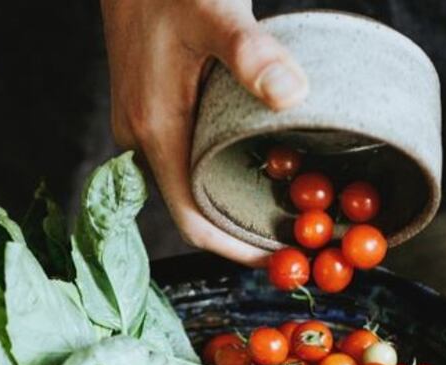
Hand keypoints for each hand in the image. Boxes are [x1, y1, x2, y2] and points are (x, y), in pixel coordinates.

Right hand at [101, 0, 308, 264]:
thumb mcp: (212, 11)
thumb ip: (251, 53)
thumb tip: (292, 95)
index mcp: (155, 130)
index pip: (193, 220)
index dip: (237, 249)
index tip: (282, 259)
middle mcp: (143, 137)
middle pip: (196, 210)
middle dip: (246, 229)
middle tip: (302, 234)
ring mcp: (145, 125)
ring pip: (193, 186)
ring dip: (237, 202)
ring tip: (290, 205)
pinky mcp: (155, 110)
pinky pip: (191, 160)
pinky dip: (226, 173)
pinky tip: (262, 165)